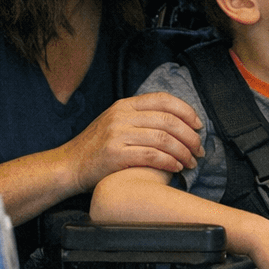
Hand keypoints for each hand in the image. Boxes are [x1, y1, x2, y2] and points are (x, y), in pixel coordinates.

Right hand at [63, 92, 205, 193]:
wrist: (69, 166)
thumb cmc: (97, 147)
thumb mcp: (116, 122)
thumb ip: (141, 118)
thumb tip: (178, 121)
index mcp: (125, 105)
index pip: (164, 99)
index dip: (186, 111)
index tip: (199, 126)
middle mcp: (122, 116)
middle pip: (168, 120)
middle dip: (190, 136)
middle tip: (199, 150)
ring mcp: (117, 134)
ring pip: (163, 139)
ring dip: (183, 152)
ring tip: (191, 162)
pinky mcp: (115, 154)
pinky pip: (152, 156)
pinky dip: (169, 161)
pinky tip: (176, 168)